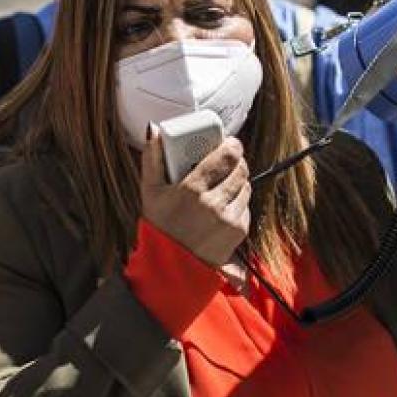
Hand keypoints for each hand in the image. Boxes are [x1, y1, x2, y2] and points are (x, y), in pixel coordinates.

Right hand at [139, 130, 250, 267]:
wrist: (172, 267)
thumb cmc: (159, 227)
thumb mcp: (150, 192)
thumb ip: (152, 158)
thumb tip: (153, 129)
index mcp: (191, 190)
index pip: (226, 157)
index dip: (232, 146)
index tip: (229, 143)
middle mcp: (213, 204)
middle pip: (240, 169)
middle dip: (236, 162)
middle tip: (228, 161)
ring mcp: (228, 219)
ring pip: (246, 187)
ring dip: (239, 182)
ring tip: (224, 184)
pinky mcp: (238, 231)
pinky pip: (246, 206)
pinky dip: (239, 202)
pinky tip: (224, 205)